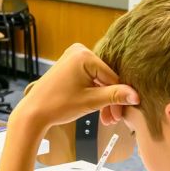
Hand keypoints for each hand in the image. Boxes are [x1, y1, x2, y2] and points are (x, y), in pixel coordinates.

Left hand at [15, 44, 138, 130]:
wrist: (33, 112)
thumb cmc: (58, 105)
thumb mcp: (91, 101)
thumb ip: (115, 96)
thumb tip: (136, 95)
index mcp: (85, 54)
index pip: (112, 77)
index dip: (119, 98)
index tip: (121, 115)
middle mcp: (79, 51)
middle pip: (105, 78)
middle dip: (110, 100)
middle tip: (113, 120)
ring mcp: (73, 57)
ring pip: (98, 80)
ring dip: (103, 100)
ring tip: (106, 119)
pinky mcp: (69, 66)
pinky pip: (88, 79)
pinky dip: (93, 94)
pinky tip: (98, 110)